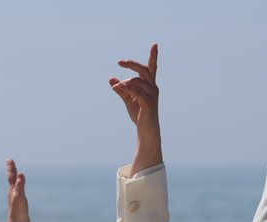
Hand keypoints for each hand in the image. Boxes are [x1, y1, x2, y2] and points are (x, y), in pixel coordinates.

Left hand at [5, 159, 28, 221]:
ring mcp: (15, 198)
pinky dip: (19, 186)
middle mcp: (12, 193)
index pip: (12, 176)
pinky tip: (19, 189)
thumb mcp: (20, 197)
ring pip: (14, 185)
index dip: (12, 168)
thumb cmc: (18, 211)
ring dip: (14, 178)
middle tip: (10, 161)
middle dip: (12, 170)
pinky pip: (18, 191)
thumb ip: (20, 185)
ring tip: (15, 174)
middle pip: (12, 179)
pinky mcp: (19, 202)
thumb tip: (20, 174)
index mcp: (12, 190)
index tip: (10, 159)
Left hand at [109, 43, 162, 174]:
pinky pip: (136, 91)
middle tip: (120, 62)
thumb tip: (111, 79)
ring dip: (125, 82)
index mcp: (150, 85)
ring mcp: (152, 95)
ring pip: (138, 81)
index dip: (154, 56)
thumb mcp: (128, 100)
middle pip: (144, 70)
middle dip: (132, 64)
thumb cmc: (139, 115)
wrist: (146, 131)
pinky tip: (118, 87)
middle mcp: (153, 88)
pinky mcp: (148, 103)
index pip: (152, 68)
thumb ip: (121, 89)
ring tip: (116, 86)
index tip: (155, 44)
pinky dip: (126, 88)